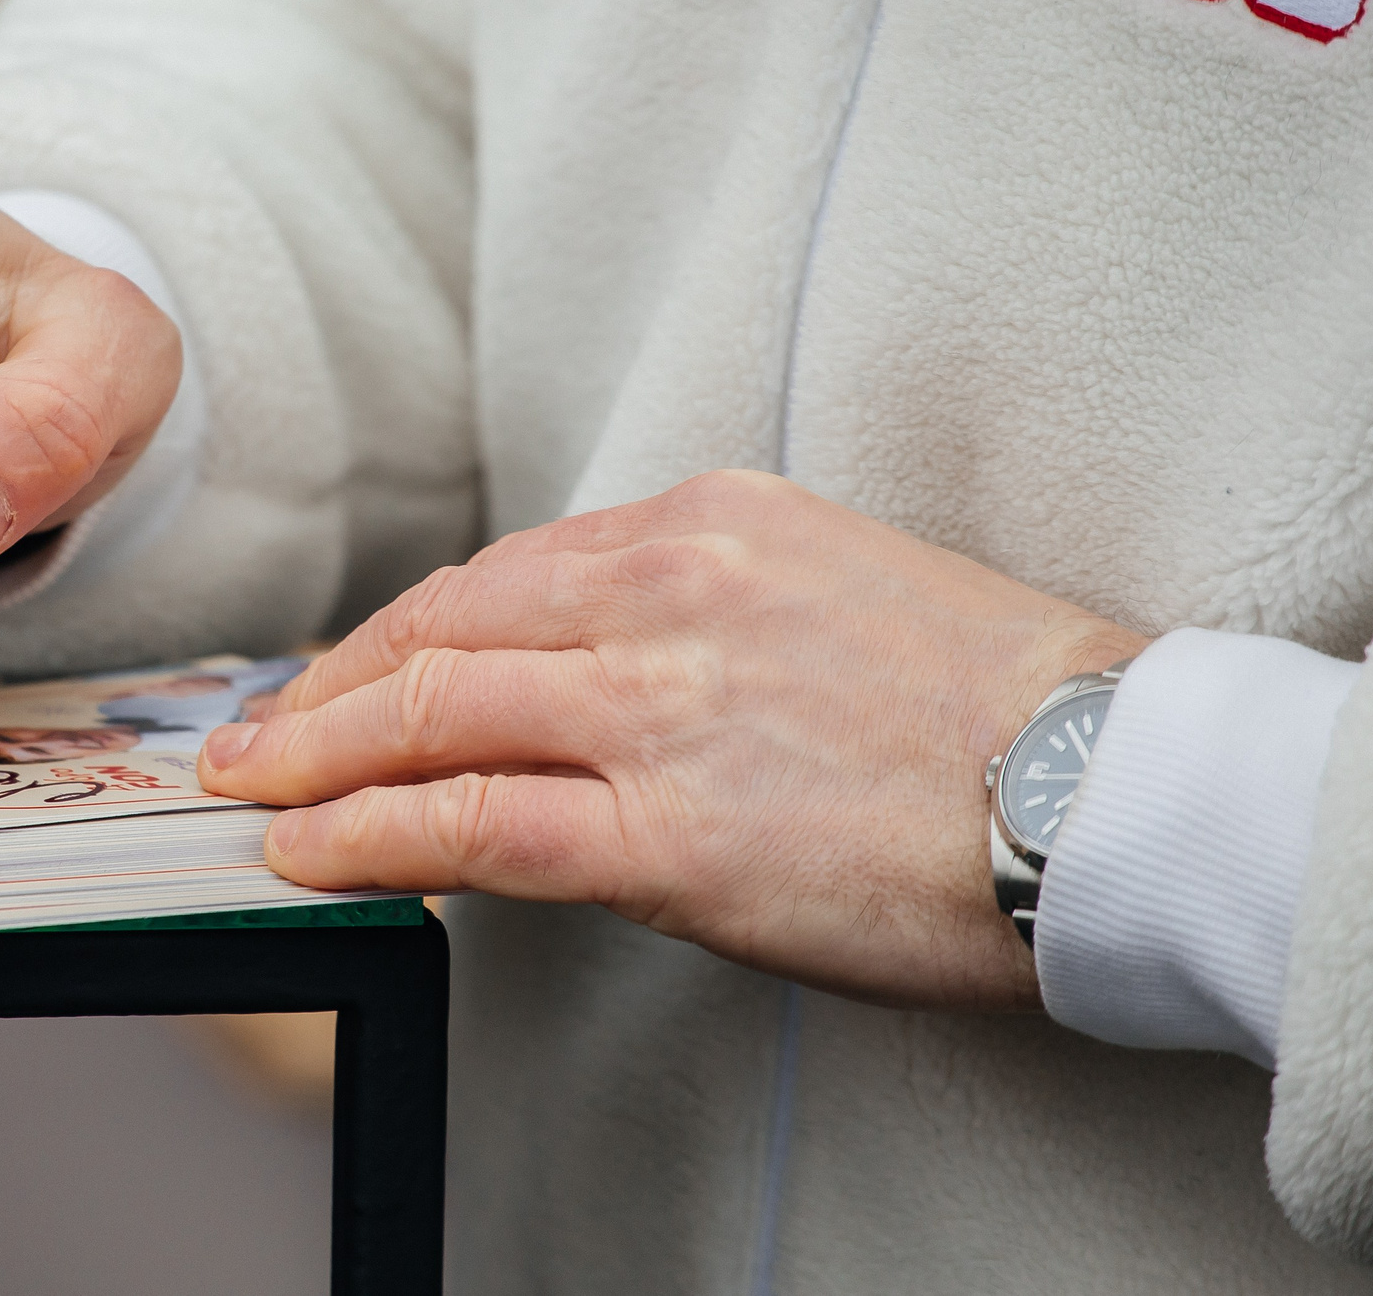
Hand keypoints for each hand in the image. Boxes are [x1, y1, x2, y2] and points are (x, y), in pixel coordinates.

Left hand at [197, 471, 1146, 1009]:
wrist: (1123, 787)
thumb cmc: (1001, 710)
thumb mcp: (832, 593)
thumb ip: (700, 614)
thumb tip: (591, 683)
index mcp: (708, 519)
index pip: (503, 574)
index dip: (400, 634)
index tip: (348, 676)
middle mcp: (667, 587)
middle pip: (440, 629)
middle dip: (325, 689)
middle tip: (254, 735)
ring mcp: (660, 703)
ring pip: (428, 711)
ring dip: (314, 759)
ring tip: (249, 797)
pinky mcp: (670, 826)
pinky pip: (469, 820)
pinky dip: (364, 834)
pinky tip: (308, 854)